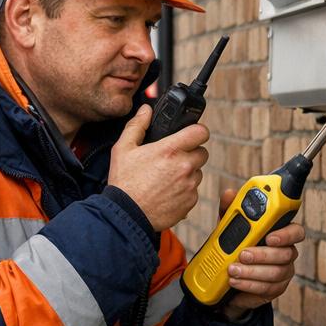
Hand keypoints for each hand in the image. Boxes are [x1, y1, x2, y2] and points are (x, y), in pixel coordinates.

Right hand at [108, 106, 208, 232]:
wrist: (127, 214)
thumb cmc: (124, 183)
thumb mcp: (123, 149)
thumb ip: (137, 126)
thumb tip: (146, 111)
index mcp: (170, 150)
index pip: (201, 132)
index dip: (197, 131)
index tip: (191, 134)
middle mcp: (184, 167)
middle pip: (202, 152)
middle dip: (190, 153)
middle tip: (173, 158)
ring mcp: (190, 185)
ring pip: (198, 172)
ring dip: (187, 172)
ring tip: (166, 177)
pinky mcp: (191, 201)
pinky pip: (194, 190)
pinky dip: (185, 189)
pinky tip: (168, 191)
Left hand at [219, 186, 301, 316]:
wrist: (227, 278)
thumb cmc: (234, 247)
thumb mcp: (229, 227)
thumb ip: (231, 210)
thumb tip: (230, 194)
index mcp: (280, 233)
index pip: (296, 231)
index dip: (287, 234)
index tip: (270, 237)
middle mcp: (286, 252)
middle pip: (285, 254)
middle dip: (262, 255)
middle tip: (242, 254)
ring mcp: (283, 272)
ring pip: (276, 273)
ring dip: (252, 272)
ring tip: (232, 270)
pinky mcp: (276, 289)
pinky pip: (268, 289)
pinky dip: (249, 285)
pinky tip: (236, 282)